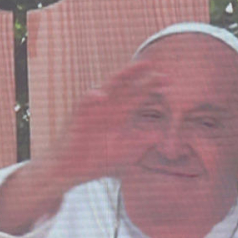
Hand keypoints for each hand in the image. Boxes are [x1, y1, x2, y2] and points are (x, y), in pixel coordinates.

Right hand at [0, 59, 167, 232]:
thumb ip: (141, 142)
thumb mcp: (124, 153)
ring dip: (120, 78)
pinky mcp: (78, 118)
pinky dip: (92, 99)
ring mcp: (93, 111)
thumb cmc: (96, 161)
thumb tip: (160, 135)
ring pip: (107, 89)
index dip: (151, 88)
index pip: (136, 97)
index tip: (168, 81)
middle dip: (140, 77)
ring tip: (135, 68)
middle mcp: (107, 109)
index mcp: (119, 115)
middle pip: (126, 88)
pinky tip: (101, 96)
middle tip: (156, 67)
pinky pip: (84, 104)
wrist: (70, 170)